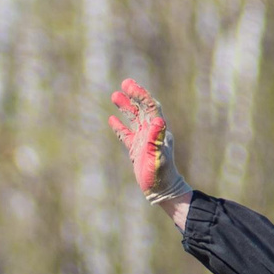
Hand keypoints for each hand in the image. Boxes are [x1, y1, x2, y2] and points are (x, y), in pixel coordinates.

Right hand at [106, 78, 191, 218]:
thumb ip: (156, 139)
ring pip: (134, 119)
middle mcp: (152, 132)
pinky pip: (127, 134)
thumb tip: (157, 120)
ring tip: (115, 95)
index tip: (129, 86)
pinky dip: (120, 126)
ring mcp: (144, 140)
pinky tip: (111, 119)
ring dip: (126, 107)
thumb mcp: (158, 157)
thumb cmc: (160, 175)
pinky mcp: (137, 150)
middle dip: (134, 96)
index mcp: (158, 131)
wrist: (162, 191)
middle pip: (142, 109)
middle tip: (125, 83)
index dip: (141, 95)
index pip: (150, 107)